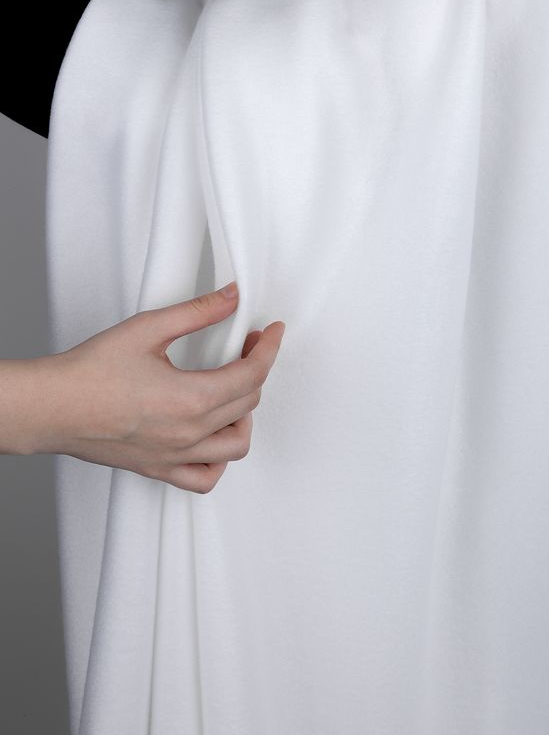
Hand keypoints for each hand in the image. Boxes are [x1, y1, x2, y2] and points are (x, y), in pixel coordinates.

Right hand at [27, 282, 285, 492]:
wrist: (51, 406)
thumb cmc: (89, 372)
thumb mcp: (148, 328)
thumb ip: (197, 312)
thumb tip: (231, 298)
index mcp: (191, 399)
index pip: (253, 374)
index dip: (269, 348)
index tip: (271, 332)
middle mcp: (189, 434)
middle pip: (248, 403)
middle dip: (256, 369)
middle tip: (245, 346)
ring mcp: (175, 456)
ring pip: (236, 445)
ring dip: (245, 415)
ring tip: (233, 389)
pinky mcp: (159, 469)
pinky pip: (205, 477)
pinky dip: (220, 459)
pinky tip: (213, 434)